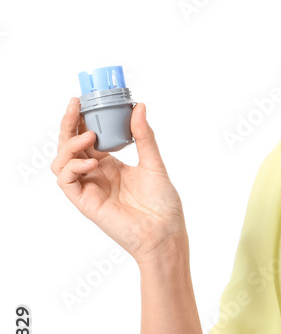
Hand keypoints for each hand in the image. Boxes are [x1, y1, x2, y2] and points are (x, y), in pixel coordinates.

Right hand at [51, 97, 187, 264]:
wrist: (166, 233)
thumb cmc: (163, 204)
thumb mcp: (154, 163)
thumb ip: (144, 137)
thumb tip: (139, 106)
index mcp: (111, 164)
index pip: (87, 137)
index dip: (81, 119)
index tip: (82, 100)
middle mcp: (96, 174)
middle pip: (70, 146)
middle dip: (68, 124)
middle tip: (76, 106)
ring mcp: (89, 188)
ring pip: (61, 162)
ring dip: (69, 145)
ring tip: (90, 137)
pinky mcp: (85, 203)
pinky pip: (66, 181)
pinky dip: (73, 167)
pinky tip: (92, 162)